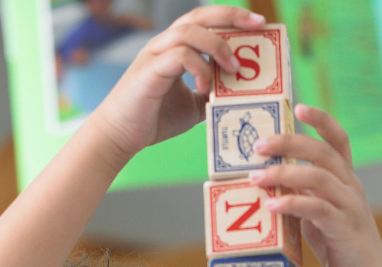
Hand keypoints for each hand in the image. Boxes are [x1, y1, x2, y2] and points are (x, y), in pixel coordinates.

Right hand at [89, 6, 266, 163]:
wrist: (122, 135)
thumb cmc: (156, 119)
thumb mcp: (194, 105)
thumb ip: (212, 93)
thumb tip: (239, 92)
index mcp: (176, 48)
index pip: (206, 22)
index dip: (231, 18)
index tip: (258, 24)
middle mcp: (165, 44)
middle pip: (199, 15)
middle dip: (230, 16)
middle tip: (257, 24)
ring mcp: (156, 54)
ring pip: (189, 31)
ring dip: (217, 47)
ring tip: (234, 69)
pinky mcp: (150, 70)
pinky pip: (179, 55)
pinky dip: (199, 67)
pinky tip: (207, 86)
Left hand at [249, 105, 381, 266]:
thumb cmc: (341, 249)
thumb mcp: (320, 216)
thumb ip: (304, 196)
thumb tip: (273, 183)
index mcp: (347, 181)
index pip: (339, 140)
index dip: (321, 121)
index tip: (299, 107)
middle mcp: (351, 188)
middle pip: (322, 152)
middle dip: (289, 143)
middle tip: (258, 146)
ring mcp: (350, 208)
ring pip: (318, 177)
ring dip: (283, 174)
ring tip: (257, 179)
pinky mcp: (343, 229)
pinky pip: (317, 208)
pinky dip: (293, 203)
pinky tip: (273, 205)